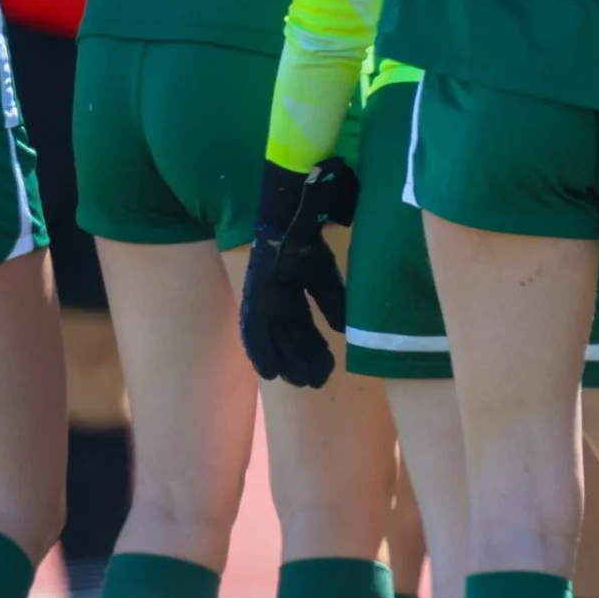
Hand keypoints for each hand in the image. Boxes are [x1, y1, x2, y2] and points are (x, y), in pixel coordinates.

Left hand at [238, 158, 358, 386]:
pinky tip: (269, 371)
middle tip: (317, 383)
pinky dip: (261, 351)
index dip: (312, 350)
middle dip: (303, 361)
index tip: (323, 371)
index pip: (303, 328)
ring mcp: (264, 298)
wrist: (292, 214)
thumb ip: (332, 300)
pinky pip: (254, 330)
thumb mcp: (324, 273)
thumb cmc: (309, 237)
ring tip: (302, 383)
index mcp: (291, 291)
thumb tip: (344, 328)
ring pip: (273, 339)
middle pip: (289, 338)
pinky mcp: (256, 295)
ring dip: (286, 362)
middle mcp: (275, 298)